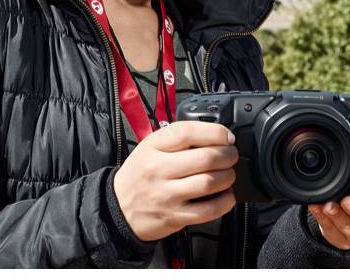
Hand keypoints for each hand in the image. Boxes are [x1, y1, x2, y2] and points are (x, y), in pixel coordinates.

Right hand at [112, 121, 238, 241]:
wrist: (117, 208)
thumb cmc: (139, 174)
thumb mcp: (150, 147)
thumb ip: (178, 138)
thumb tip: (217, 135)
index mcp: (153, 147)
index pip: (188, 132)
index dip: (215, 132)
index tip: (227, 136)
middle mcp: (158, 170)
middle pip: (205, 158)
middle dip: (228, 155)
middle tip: (232, 155)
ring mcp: (166, 195)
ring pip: (209, 182)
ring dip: (228, 177)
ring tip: (229, 174)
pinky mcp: (174, 217)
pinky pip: (208, 210)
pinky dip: (225, 201)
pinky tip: (226, 195)